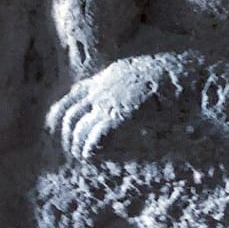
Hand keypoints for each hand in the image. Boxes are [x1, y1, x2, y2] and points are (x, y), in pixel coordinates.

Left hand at [45, 64, 162, 159]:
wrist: (172, 71)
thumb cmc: (159, 73)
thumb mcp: (131, 72)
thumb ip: (118, 82)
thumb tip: (117, 94)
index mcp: (101, 80)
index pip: (70, 97)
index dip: (60, 115)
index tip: (56, 128)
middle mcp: (99, 91)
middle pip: (69, 115)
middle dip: (67, 135)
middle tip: (71, 149)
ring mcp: (107, 103)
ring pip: (80, 128)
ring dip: (77, 145)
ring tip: (81, 156)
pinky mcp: (118, 115)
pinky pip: (95, 136)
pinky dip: (90, 148)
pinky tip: (91, 156)